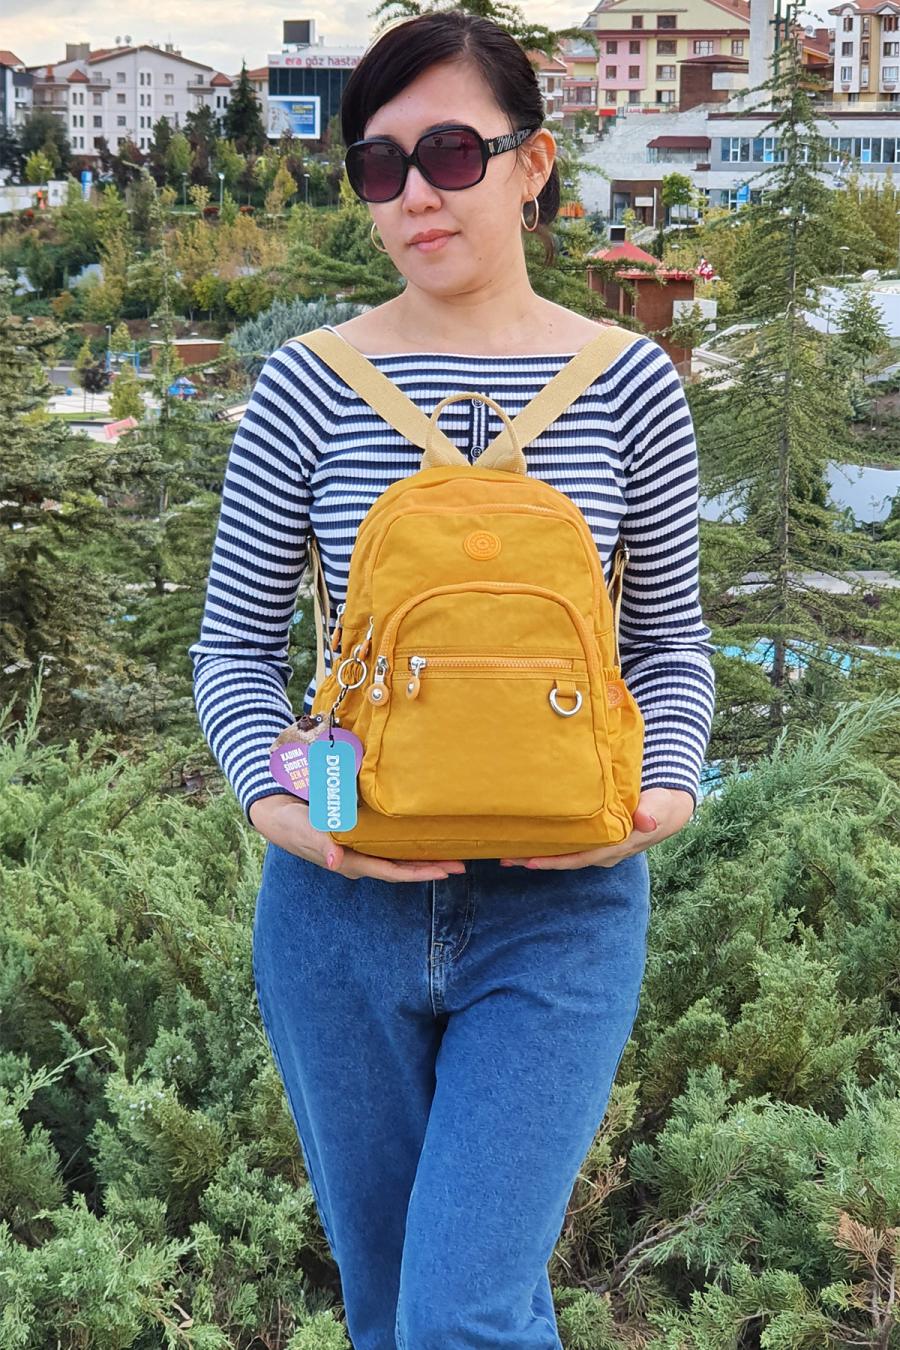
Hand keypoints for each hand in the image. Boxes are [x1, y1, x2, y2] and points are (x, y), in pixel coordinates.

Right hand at [248, 793, 465, 882]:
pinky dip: (408, 841)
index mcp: (351, 862)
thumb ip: (321, 845)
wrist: (276, 813)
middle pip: (401, 867)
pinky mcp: (359, 836)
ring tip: (450, 850)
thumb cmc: (292, 823)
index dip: (419, 873)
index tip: (445, 871)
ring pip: (398, 856)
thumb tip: (335, 862)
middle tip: (461, 863)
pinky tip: (422, 834)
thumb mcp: (305, 831)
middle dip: (430, 867)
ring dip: (423, 855)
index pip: (392, 872)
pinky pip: (389, 843)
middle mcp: (360, 859)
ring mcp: (360, 849)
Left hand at [498, 787, 694, 870]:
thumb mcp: (661, 807)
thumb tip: (646, 821)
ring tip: (509, 852)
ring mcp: (598, 849)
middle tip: (506, 858)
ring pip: (564, 855)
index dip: (555, 861)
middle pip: (566, 860)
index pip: (580, 858)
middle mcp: (604, 854)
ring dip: (538, 854)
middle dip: (537, 861)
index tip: (530, 861)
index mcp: (616, 847)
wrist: (668, 809)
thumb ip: (652, 812)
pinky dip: (549, 845)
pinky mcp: (594, 841)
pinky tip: (530, 840)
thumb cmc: (661, 805)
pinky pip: (568, 846)